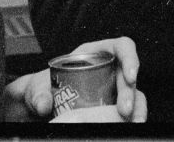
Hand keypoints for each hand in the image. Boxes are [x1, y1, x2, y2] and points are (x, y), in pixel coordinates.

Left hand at [3, 36, 146, 122]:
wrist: (40, 106)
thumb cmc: (42, 88)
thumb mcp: (37, 87)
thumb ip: (38, 93)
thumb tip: (44, 105)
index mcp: (95, 53)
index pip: (121, 47)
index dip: (130, 58)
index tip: (130, 77)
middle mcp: (108, 69)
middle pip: (129, 74)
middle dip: (131, 92)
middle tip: (124, 111)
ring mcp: (112, 88)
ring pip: (134, 93)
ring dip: (137, 107)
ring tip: (135, 122)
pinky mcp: (111, 105)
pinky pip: (128, 109)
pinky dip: (132, 117)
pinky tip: (130, 126)